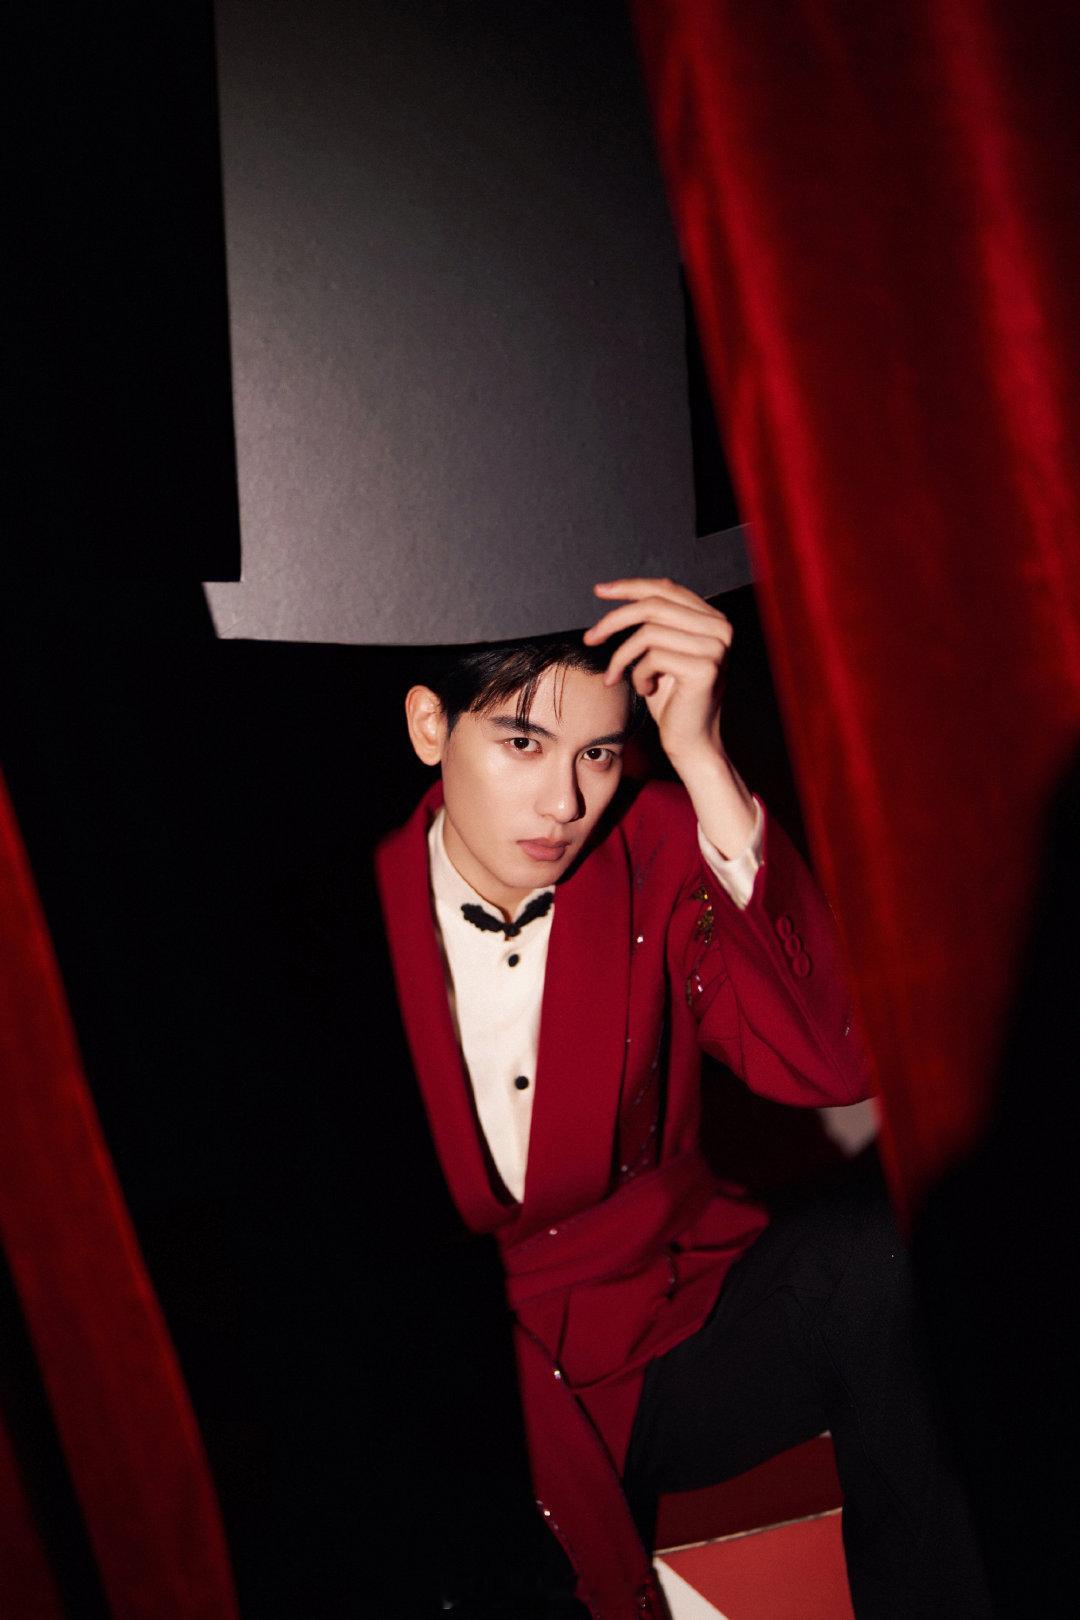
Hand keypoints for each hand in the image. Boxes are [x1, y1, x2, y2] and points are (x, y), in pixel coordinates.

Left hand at [582, 577, 731, 770]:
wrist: (690, 742)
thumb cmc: (671, 699)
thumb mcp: (661, 651)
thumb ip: (654, 621)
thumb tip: (618, 590)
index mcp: (712, 618)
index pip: (666, 588)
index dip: (630, 587)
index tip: (599, 591)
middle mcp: (721, 628)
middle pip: (653, 606)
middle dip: (613, 621)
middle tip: (590, 639)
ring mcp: (716, 647)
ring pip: (648, 633)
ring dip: (623, 658)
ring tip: (619, 677)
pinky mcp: (705, 668)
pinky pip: (652, 658)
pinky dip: (638, 675)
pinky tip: (646, 690)